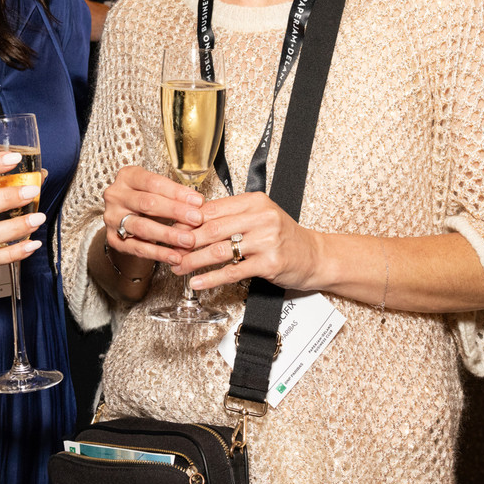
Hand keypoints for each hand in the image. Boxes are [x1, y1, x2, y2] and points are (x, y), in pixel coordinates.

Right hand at [102, 165, 205, 269]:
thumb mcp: (156, 191)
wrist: (123, 218)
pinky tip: (174, 256)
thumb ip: (174, 195)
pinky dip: (158, 253)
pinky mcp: (113, 238)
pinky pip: (138, 248)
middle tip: (196, 219)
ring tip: (188, 240)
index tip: (197, 201)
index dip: (177, 192)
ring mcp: (112, 218)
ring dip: (168, 235)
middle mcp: (116, 195)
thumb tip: (197, 204)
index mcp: (127, 176)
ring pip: (142, 227)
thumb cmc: (145, 200)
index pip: (153, 182)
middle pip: (147, 203)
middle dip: (175, 212)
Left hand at [174, 191, 322, 292]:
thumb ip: (231, 217)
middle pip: (213, 228)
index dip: (188, 220)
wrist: (314, 256)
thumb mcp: (259, 218)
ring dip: (194, 261)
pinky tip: (198, 282)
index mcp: (255, 201)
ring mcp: (267, 240)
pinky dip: (212, 278)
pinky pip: (233, 271)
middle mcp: (261, 217)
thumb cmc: (283, 237)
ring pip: (220, 250)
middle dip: (186, 241)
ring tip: (178, 268)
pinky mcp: (270, 263)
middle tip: (169, 250)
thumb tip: (192, 222)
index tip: (171, 229)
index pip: (213, 208)